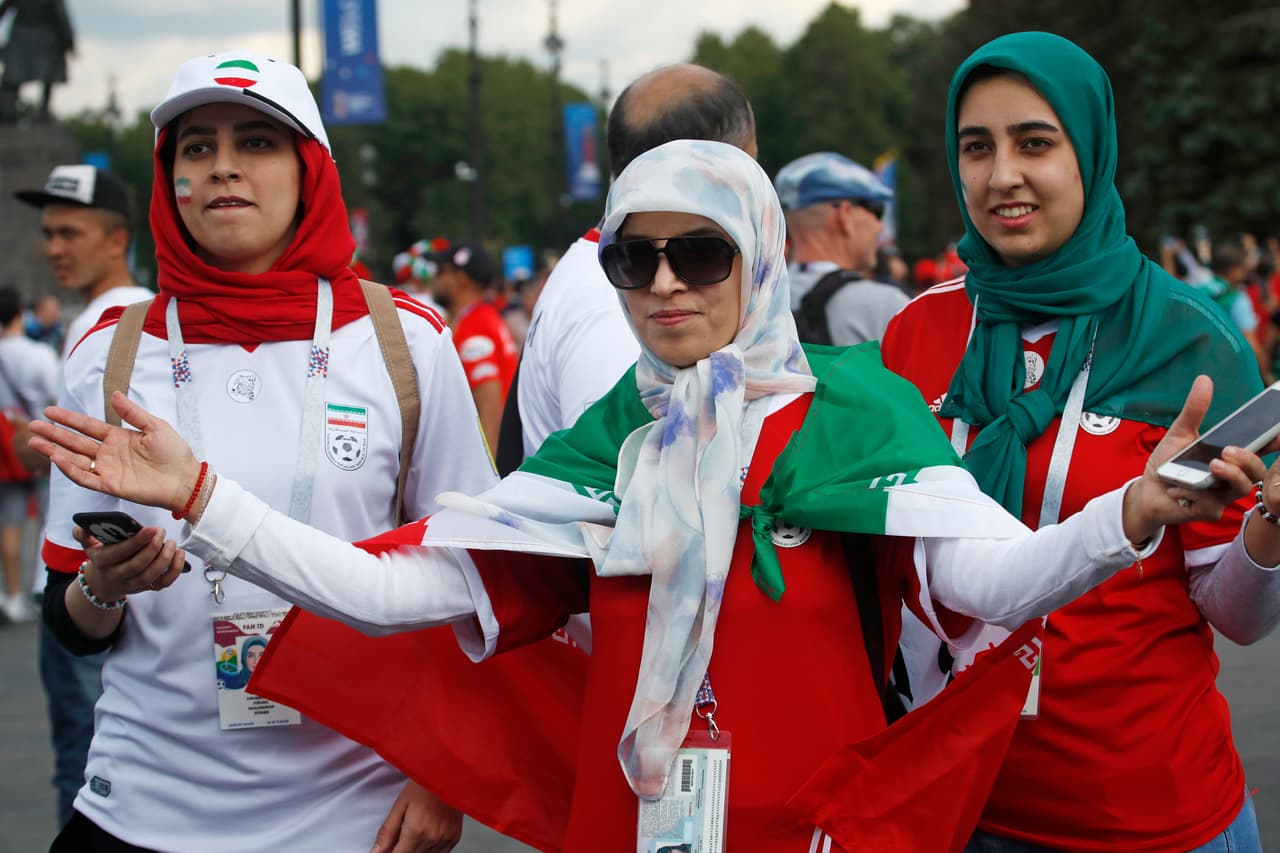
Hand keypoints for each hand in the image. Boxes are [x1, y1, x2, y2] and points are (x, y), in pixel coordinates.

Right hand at [30, 391, 201, 514]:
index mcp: (118, 438)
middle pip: (75, 442)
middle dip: (54, 434)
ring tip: (36, 442)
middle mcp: (109, 453)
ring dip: (55, 451)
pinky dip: (70, 469)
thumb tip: (114, 394)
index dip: (69, 419)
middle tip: (33, 426)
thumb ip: (133, 413)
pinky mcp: (111, 485)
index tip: (50, 411)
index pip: (87, 427)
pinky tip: (58, 458)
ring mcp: (108, 470)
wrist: (186, 479)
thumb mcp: (155, 426)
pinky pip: (85, 478)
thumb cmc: (175, 453)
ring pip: (75, 460)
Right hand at [72, 523, 185, 602]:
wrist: (102, 583)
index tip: (151, 529)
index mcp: (102, 561)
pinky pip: (163, 583)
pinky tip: (179, 554)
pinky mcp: (146, 588)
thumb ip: (83, 534)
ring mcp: (132, 584)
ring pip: (151, 576)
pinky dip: (174, 571)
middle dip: (153, 548)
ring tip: (172, 542)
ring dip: (165, 559)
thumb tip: (81, 527)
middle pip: (137, 565)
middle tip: (162, 531)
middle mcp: (117, 575)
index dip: (137, 542)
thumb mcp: (88, 545)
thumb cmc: (101, 556)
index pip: (120, 553)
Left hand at [370, 780, 462, 852]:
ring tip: (413, 834)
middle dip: (402, 850)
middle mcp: (433, 838)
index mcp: (417, 830)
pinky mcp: (454, 837)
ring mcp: (446, 839)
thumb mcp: (400, 805)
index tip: (386, 850)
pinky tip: (425, 837)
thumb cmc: (425, 782)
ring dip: (415, 850)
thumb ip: (387, 832)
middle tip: (400, 838)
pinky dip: (429, 850)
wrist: (449, 772)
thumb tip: (376, 851)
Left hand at [1123, 375, 1271, 542]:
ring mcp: (1223, 496)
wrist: (1147, 490)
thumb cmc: (1169, 463)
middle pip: (1257, 471)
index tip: (1278, 432)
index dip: (1273, 441)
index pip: (1260, 448)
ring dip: (1230, 476)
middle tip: (1229, 449)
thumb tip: (1204, 379)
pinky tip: (1176, 487)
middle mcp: (1233, 476)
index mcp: (1231, 457)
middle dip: (1249, 459)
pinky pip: (1211, 504)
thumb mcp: (1180, 433)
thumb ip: (1194, 410)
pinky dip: (1193, 493)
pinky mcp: (1209, 512)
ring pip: (1241, 488)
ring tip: (1213, 464)